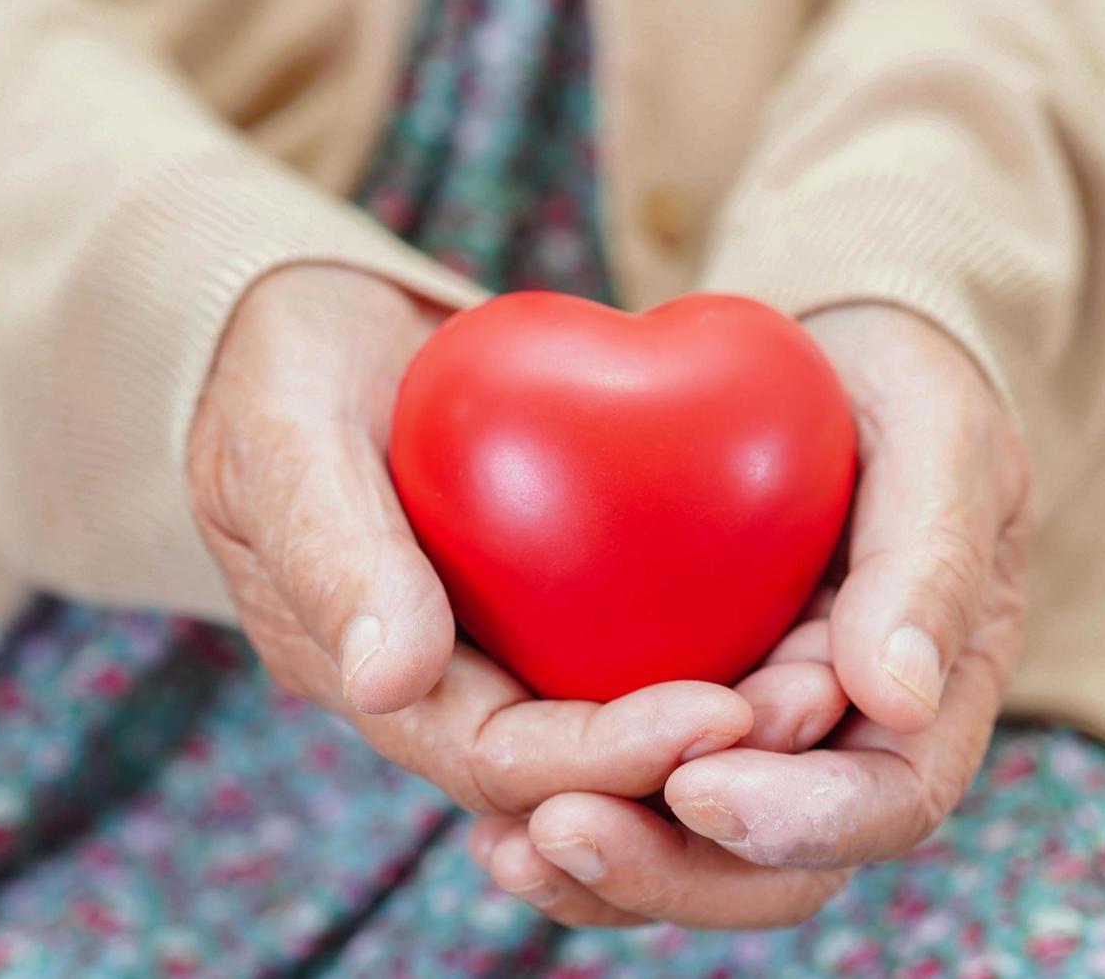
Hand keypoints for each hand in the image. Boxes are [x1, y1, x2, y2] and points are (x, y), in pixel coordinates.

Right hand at [186, 264, 845, 814]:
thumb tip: (391, 682)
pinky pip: (631, 644)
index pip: (495, 759)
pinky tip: (795, 622)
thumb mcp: (283, 438)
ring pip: (616, 716)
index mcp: (369, 679)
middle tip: (804, 706)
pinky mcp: (540, 601)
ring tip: (821, 682)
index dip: (605, 757)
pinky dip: (712, 645)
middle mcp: (442, 687)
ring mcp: (494, 647)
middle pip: (576, 766)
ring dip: (722, 718)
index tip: (716, 716)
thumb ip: (332, 551)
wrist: (314, 339)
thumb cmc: (283, 374)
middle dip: (690, 756)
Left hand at [469, 305, 1030, 926]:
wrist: (818, 362)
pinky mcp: (672, 707)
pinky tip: (490, 820)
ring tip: (507, 846)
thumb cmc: (890, 389)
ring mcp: (755, 734)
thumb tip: (895, 697)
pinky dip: (561, 811)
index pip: (887, 800)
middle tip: (565, 828)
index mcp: (929, 692)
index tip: (699, 786)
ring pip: (691, 849)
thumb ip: (927, 556)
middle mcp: (841, 737)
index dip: (803, 819)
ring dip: (605, 868)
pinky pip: (624, 786)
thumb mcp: (936, 436)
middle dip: (674, 864)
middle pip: (776, 866)